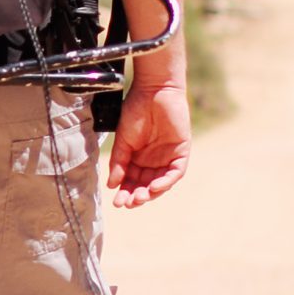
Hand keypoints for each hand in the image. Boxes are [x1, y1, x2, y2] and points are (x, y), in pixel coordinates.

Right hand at [107, 78, 190, 207]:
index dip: (125, 192)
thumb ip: (119, 162)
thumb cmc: (135, 111)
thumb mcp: (122, 140)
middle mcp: (153, 160)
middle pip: (146, 185)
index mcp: (137, 158)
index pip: (132, 180)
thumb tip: (112, 185)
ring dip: (150, 193)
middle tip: (128, 203)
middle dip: (137, 196)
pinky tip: (153, 187)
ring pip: (160, 182)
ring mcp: (168, 157)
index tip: (117, 202)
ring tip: (139, 198)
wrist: (153, 91)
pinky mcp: (181, 153)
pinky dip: (165, 182)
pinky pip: (175, 173)